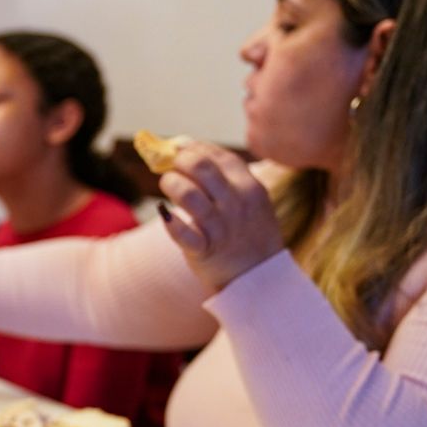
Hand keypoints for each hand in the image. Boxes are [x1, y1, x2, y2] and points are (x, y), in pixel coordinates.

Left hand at [158, 142, 283, 292]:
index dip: (194, 148)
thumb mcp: (249, 201)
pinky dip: (170, 222)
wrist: (260, 279)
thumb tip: (184, 147)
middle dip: (179, 162)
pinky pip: (182, 232)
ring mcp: (221, 228)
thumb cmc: (247, 234)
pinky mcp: (204, 251)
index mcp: (250, 187)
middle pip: (201, 168)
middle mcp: (237, 204)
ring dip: (171, 184)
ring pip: (188, 195)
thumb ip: (223, 177)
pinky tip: (166, 215)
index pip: (219, 156)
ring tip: (168, 186)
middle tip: (170, 167)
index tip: (180, 149)